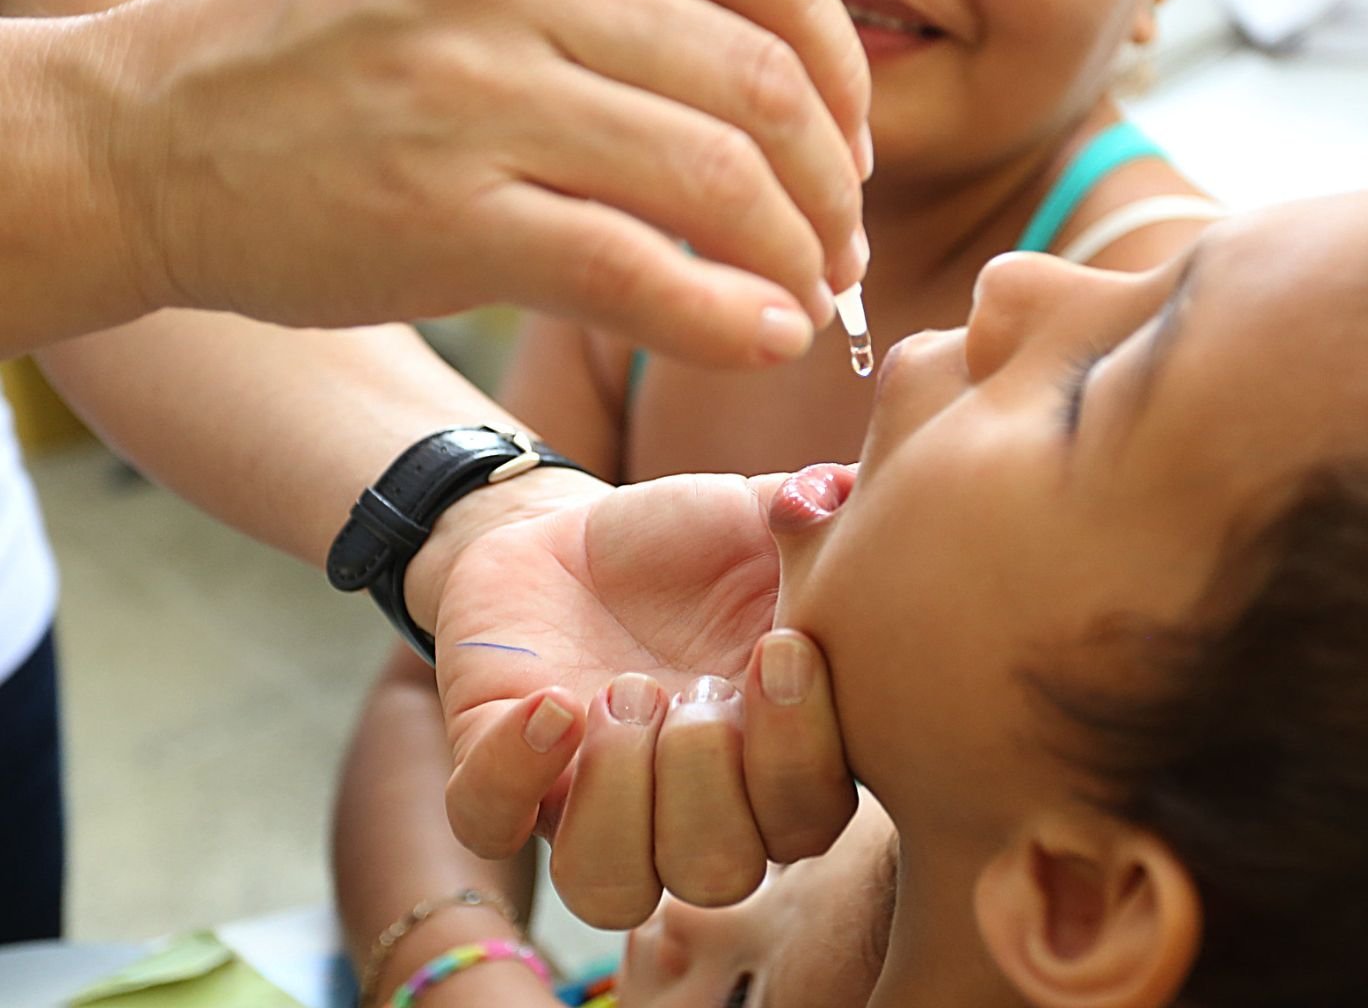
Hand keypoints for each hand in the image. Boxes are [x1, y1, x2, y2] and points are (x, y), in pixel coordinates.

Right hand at [88, 0, 870, 363]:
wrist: (142, 136)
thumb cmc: (325, 63)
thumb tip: (778, 92)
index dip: (843, 73)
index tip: (849, 149)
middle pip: (763, 80)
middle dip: (833, 186)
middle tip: (838, 247)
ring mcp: (475, 90)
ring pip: (719, 177)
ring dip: (796, 257)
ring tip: (805, 300)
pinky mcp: (443, 214)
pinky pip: (638, 269)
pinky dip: (728, 315)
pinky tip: (764, 336)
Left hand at [411, 469, 851, 857]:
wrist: (572, 533)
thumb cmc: (692, 542)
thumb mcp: (768, 516)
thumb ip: (832, 519)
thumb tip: (862, 492)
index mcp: (770, 754)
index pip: (809, 819)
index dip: (799, 758)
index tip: (777, 648)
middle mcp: (687, 802)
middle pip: (717, 873)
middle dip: (705, 788)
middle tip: (688, 688)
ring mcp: (587, 799)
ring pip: (606, 887)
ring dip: (618, 803)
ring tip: (617, 697)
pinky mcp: (498, 773)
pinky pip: (492, 823)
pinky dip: (514, 776)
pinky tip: (548, 702)